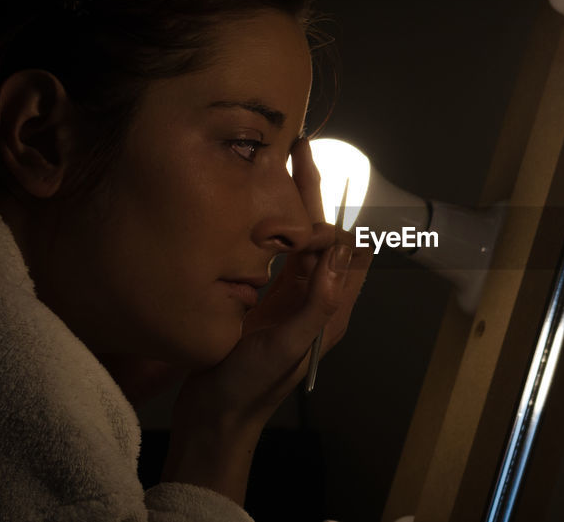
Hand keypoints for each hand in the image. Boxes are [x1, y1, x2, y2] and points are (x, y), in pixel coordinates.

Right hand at [161, 140, 370, 502]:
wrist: (215, 415)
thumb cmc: (252, 387)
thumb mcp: (287, 346)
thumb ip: (316, 304)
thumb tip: (337, 257)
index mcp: (330, 309)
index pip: (347, 252)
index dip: (338, 217)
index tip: (320, 182)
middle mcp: (315, 298)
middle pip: (323, 236)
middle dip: (315, 193)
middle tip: (300, 148)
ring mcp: (290, 297)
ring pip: (297, 239)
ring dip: (292, 203)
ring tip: (279, 163)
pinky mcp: (265, 298)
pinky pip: (274, 254)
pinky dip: (270, 226)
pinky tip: (255, 203)